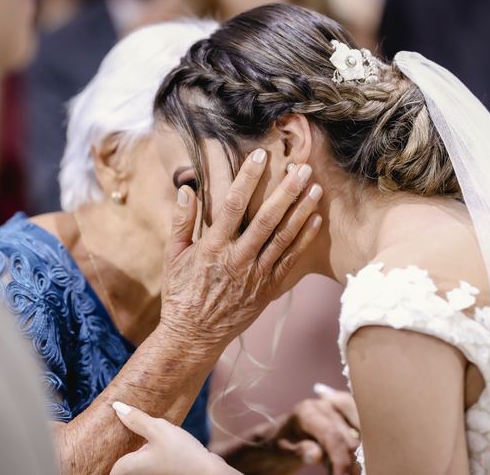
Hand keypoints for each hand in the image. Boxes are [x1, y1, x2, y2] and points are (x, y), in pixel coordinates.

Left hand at [110, 402, 240, 474]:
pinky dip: (145, 450)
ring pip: (135, 460)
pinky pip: (146, 460)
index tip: (104, 437)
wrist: (208, 470)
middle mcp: (137, 473)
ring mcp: (151, 473)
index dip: (105, 452)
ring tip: (133, 428)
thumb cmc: (182, 453)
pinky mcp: (162, 469)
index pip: (109, 466)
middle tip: (119, 428)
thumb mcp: (158, 429)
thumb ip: (136, 419)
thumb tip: (116, 407)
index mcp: (129, 467)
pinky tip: (151, 438)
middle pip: (120, 463)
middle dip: (119, 449)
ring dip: (133, 448)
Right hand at [160, 148, 321, 349]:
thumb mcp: (172, 256)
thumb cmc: (181, 292)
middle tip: (302, 167)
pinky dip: (304, 240)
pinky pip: (290, 261)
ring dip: (301, 211)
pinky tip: (316, 219)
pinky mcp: (268, 290)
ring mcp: (255, 276)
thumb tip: (186, 190)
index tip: (260, 155)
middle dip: (286, 191)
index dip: (248, 178)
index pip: (233, 205)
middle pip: (267, 219)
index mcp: (212, 248)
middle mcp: (237, 260)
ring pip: (283, 238)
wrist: (194, 335)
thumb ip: (181, 222)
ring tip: (316, 187)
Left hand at [273, 384, 359, 474]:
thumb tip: (316, 455)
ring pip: (359, 435)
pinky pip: (360, 428)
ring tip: (337, 468)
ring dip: (355, 457)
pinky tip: (347, 461)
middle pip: (349, 438)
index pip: (332, 436)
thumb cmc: (280, 445)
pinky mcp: (344, 414)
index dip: (341, 460)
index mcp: (306, 412)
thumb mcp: (283, 451)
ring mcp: (336, 408)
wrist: (279, 437)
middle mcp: (324, 406)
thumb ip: (300, 451)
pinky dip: (358, 448)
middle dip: (349, 463)